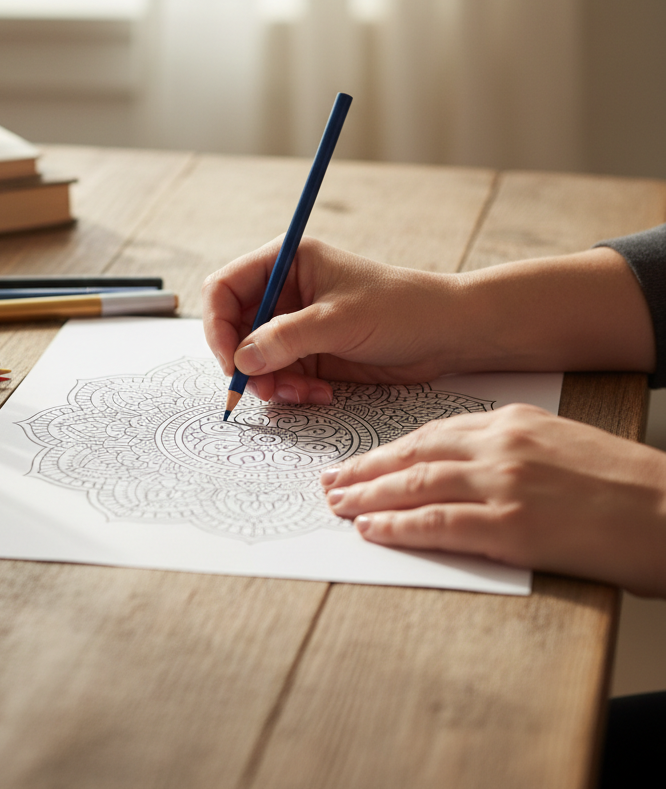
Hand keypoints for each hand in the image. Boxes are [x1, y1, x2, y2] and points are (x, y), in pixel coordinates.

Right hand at [202, 237, 465, 403]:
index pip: (225, 288)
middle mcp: (284, 292)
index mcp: (286, 262)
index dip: (218, 324)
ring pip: (254, 359)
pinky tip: (319, 395)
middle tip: (261, 389)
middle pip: (234, 329)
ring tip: (300, 394)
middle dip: (245, 362)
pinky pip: (279, 377)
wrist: (447, 335)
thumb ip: (287, 338)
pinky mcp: (309, 354)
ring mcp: (295, 325)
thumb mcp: (340, 320)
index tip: (229, 360)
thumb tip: (241, 359)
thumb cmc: (401, 309)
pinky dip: (291, 391)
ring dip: (270, 382)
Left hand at [321, 404, 665, 596]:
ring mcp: (503, 485)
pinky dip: (399, 527)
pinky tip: (372, 531)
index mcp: (510, 421)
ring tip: (337, 506)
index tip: (359, 460)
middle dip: (365, 469)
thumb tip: (459, 469)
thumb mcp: (559, 443)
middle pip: (412, 455)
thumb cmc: (623, 484)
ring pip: (415, 486)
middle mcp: (500, 446)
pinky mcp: (512, 527)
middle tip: (330, 481)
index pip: (430, 434)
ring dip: (368, 496)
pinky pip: (439, 525)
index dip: (387, 450)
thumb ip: (507, 449)